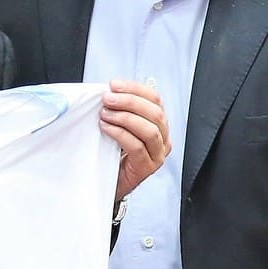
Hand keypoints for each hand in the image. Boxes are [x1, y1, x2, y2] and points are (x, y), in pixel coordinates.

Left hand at [101, 79, 170, 202]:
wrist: (107, 183)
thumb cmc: (111, 153)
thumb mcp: (117, 126)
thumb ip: (118, 110)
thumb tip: (107, 91)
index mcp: (158, 123)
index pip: (155, 99)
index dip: (135, 89)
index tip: (114, 85)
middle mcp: (163, 138)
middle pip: (154, 113)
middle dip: (129, 101)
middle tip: (107, 99)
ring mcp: (157, 154)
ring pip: (150, 130)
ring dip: (125, 117)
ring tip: (105, 114)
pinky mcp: (147, 168)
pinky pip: (137, 147)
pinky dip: (120, 134)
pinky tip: (106, 128)